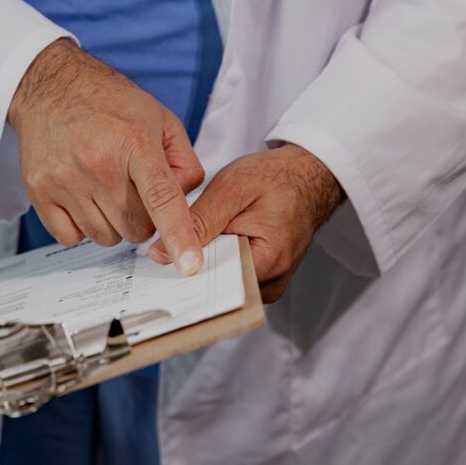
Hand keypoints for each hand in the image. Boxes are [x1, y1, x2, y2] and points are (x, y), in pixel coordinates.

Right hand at [8, 39, 205, 274]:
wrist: (50, 86)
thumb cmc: (110, 103)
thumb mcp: (160, 118)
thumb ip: (184, 162)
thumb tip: (184, 204)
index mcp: (134, 142)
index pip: (162, 197)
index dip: (179, 234)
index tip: (189, 266)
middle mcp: (98, 163)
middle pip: (136, 229)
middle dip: (143, 220)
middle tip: (133, 192)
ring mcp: (65, 179)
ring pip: (105, 238)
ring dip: (112, 224)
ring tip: (105, 191)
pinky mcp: (40, 191)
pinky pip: (70, 238)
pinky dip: (81, 228)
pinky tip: (81, 198)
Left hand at [148, 144, 344, 301]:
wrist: (305, 176)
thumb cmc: (274, 178)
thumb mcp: (231, 190)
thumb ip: (197, 222)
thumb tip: (161, 254)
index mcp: (270, 260)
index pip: (217, 286)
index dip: (185, 276)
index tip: (160, 268)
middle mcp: (273, 281)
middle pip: (218, 289)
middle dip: (190, 271)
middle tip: (166, 254)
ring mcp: (270, 282)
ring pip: (222, 284)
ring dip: (203, 265)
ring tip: (191, 243)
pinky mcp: (263, 276)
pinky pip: (231, 276)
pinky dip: (215, 262)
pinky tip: (206, 246)